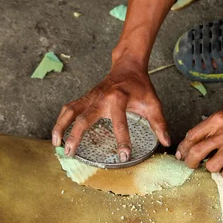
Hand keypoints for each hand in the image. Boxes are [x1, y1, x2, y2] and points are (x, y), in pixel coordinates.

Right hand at [52, 58, 170, 160]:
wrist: (127, 67)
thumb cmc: (139, 87)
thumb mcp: (152, 103)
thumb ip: (159, 123)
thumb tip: (166, 142)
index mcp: (119, 98)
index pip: (120, 122)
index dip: (122, 139)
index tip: (124, 155)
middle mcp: (100, 98)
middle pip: (84, 117)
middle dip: (76, 136)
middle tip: (70, 152)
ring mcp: (89, 97)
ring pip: (69, 111)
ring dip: (60, 127)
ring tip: (57, 145)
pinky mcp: (84, 98)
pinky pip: (68, 109)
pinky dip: (61, 121)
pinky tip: (58, 135)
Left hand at [176, 104, 222, 178]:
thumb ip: (209, 128)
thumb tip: (192, 145)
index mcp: (217, 120)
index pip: (192, 136)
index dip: (183, 148)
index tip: (181, 155)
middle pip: (196, 153)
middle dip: (190, 162)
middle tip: (192, 164)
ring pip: (211, 166)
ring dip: (212, 168)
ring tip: (218, 163)